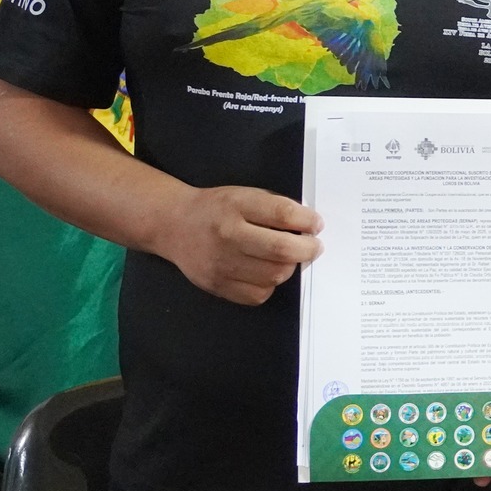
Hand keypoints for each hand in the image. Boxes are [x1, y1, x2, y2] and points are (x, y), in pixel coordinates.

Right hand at [153, 186, 321, 305]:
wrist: (174, 225)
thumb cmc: (216, 209)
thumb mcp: (244, 195)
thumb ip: (274, 208)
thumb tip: (309, 225)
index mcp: (236, 206)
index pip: (282, 214)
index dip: (307, 221)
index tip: (316, 224)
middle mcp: (227, 235)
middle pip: (281, 250)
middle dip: (307, 249)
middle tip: (312, 246)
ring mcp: (221, 263)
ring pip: (274, 275)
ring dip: (289, 267)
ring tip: (286, 258)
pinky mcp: (217, 285)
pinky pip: (258, 294)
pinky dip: (269, 285)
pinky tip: (265, 272)